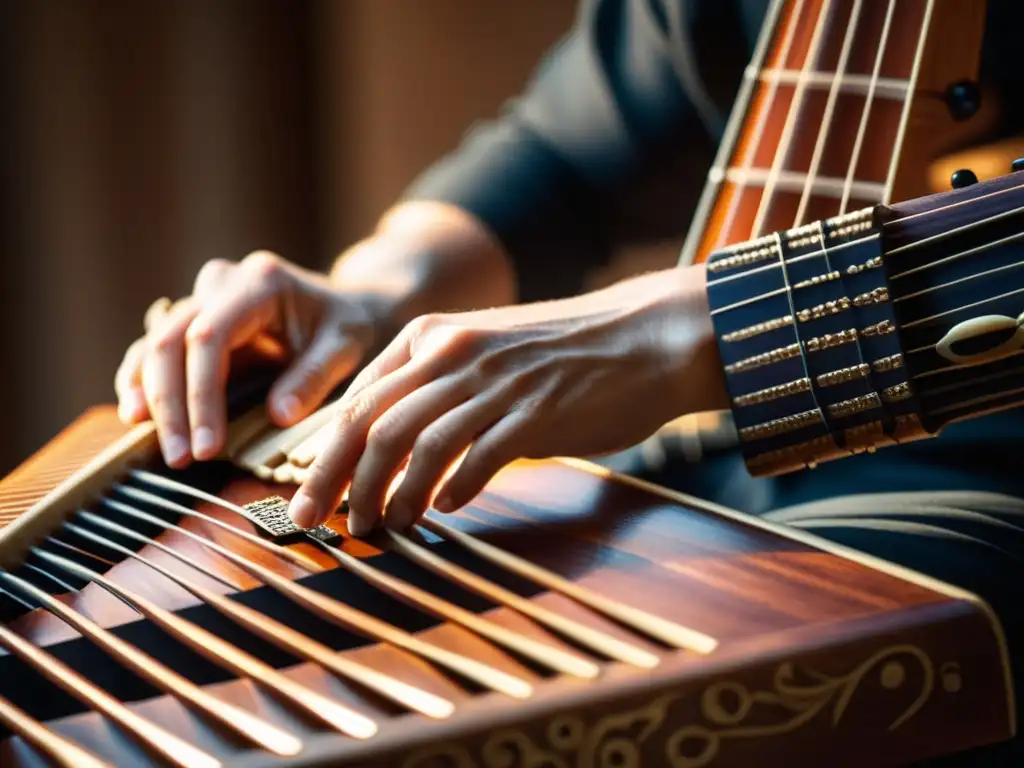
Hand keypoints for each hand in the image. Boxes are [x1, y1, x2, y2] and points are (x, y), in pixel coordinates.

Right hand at [115, 251, 386, 466]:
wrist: (347, 305)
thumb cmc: (348, 325)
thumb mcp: (346, 345)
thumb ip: (315, 375)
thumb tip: (278, 416)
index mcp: (260, 282)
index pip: (209, 337)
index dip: (201, 394)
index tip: (208, 447)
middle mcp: (222, 283)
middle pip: (172, 341)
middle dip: (172, 405)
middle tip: (180, 458)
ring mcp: (201, 298)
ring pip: (155, 344)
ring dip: (149, 396)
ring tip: (153, 444)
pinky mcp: (192, 321)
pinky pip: (154, 349)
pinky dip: (142, 382)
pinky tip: (136, 416)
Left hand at [287, 265, 727, 533]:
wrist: (644, 337)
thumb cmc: (561, 352)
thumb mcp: (485, 352)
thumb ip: (435, 387)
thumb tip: (386, 445)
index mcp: (433, 337)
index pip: (359, 400)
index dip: (325, 452)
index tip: (308, 494)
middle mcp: (454, 354)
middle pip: (372, 424)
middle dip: (335, 480)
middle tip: (316, 523)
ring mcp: (495, 382)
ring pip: (416, 445)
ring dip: (390, 495)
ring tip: (381, 527)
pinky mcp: (535, 412)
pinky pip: (477, 457)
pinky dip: (454, 489)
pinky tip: (449, 509)